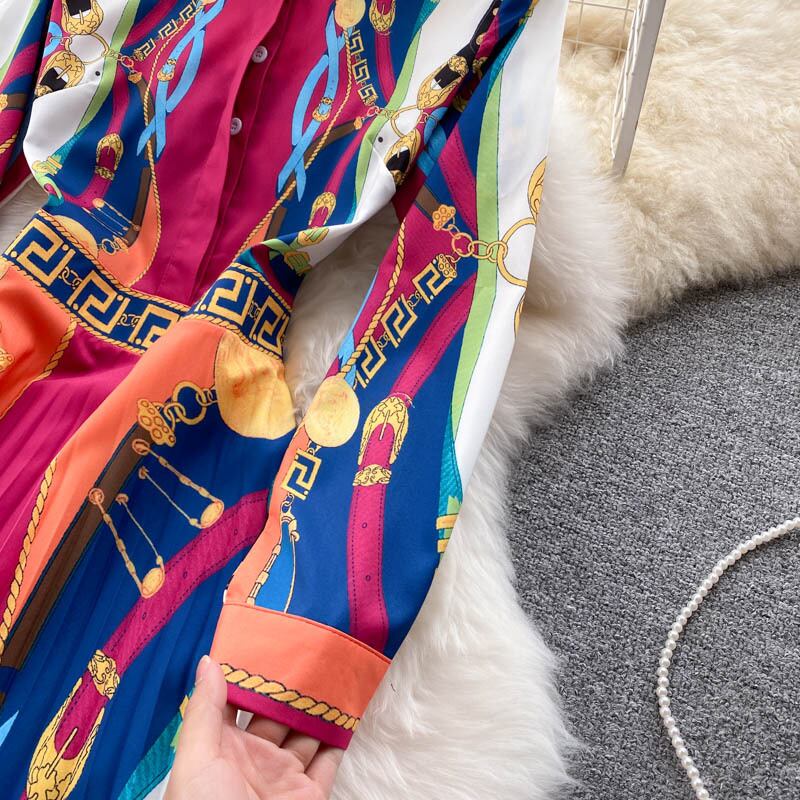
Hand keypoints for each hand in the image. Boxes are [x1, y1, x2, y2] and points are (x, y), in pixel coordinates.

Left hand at [166, 656, 342, 799]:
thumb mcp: (196, 761)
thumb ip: (206, 711)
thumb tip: (208, 659)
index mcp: (221, 748)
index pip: (237, 702)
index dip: (252, 673)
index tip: (271, 637)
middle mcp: (254, 758)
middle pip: (278, 713)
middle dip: (293, 685)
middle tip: (314, 646)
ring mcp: (284, 777)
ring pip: (307, 732)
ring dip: (320, 706)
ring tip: (337, 668)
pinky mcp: (310, 796)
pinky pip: (330, 760)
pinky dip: (341, 736)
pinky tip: (350, 708)